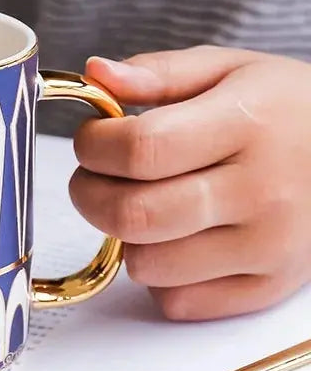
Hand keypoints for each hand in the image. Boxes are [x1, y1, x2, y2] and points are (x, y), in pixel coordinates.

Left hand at [70, 46, 310, 320]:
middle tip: (93, 175)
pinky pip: (177, 302)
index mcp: (246, 125)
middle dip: (89, 194)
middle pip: (135, 214)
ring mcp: (268, 248)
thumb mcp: (225, 68)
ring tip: (139, 201)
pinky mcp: (266, 287)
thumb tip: (96, 73)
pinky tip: (172, 237)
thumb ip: (156, 72)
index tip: (90, 138)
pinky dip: (156, 274)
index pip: (143, 149)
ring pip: (148, 265)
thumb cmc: (281, 107)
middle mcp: (262, 192)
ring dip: (122, 236)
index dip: (94, 145)